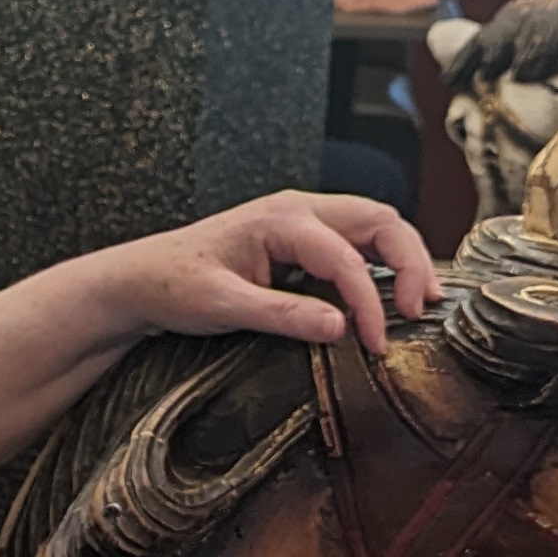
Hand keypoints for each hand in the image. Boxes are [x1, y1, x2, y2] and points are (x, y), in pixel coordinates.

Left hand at [115, 192, 436, 353]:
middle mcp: (299, 211)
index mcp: (282, 219)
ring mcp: (302, 221)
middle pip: (380, 221)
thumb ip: (282, 315)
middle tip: (419, 310)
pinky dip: (382, 263)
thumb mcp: (222, 305)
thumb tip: (340, 327)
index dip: (370, 303)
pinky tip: (390, 293)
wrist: (139, 279)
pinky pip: (356, 241)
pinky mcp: (301, 240)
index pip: (348, 258)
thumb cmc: (173, 285)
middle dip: (410, 262)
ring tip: (419, 301)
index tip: (376, 345)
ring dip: (403, 258)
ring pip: (374, 226)